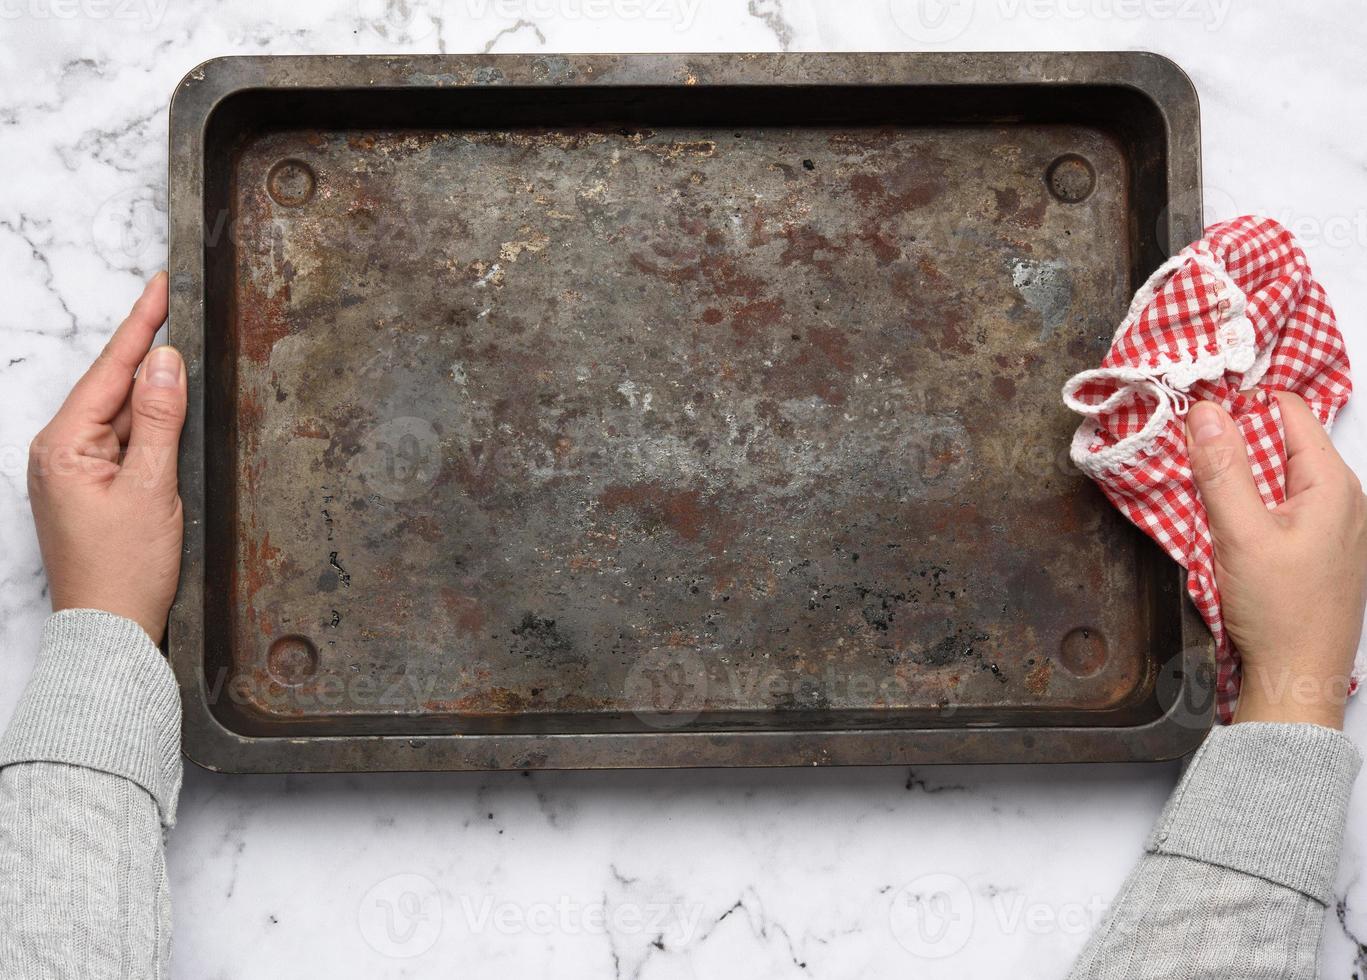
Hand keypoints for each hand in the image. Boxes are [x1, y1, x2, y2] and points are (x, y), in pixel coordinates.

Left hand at [28, 273, 185, 643]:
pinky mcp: (88, 489)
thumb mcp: (152, 487)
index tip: (160, 287)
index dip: (140, 325)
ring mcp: (71, 472)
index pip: (110, 370)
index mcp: (64, 445)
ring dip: (150, 393)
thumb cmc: (125, 570)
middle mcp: (58, 452)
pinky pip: (121, 442)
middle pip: (112, 387)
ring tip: (183, 358)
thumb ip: (158, 419)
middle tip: (179, 309)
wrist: (109, 630)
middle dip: (147, 353)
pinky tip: (168, 416)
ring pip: (119, 414)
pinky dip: (146, 426)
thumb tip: (165, 362)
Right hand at [1186, 391, 1366, 728]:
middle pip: (1279, 441)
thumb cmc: (1282, 614)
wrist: (1298, 679)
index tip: (1196, 409)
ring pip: (1274, 476)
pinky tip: (1218, 521)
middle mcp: (1339, 498)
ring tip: (1196, 482)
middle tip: (1185, 444)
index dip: (1241, 402)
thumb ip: (1223, 470)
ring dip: (1234, 475)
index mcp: (1332, 484)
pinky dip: (1244, 504)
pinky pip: (1275, 506)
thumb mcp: (1242, 535)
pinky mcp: (1311, 549)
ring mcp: (1327, 525)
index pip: (1288, 409)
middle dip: (1232, 439)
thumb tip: (1207, 412)